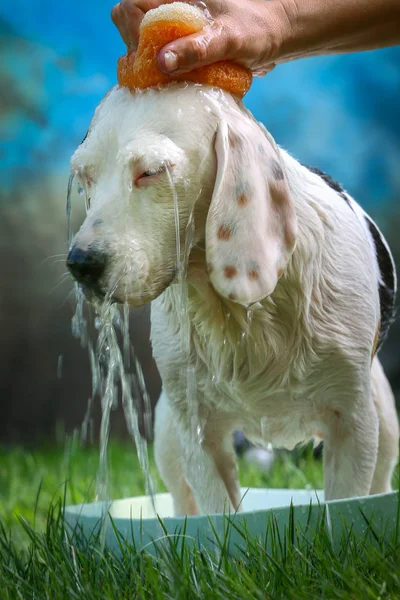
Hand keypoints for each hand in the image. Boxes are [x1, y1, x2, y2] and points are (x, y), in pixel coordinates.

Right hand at [111, 0, 289, 75]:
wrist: (279, 35)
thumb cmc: (257, 29)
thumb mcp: (228, 40)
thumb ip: (197, 49)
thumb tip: (161, 63)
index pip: (131, 6)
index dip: (130, 29)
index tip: (148, 55)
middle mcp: (170, 11)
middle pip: (130, 26)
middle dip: (137, 51)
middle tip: (157, 73)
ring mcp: (175, 30)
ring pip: (143, 45)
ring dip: (148, 66)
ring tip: (166, 82)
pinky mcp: (183, 47)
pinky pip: (160, 60)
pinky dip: (161, 75)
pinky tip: (173, 85)